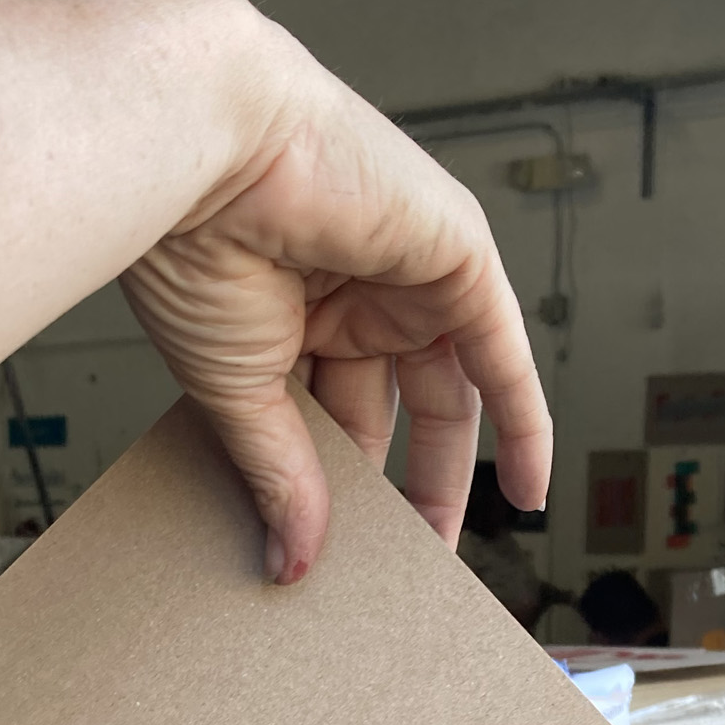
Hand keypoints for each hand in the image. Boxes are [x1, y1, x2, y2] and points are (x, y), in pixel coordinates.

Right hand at [122, 35, 551, 582]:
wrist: (207, 152)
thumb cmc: (195, 246)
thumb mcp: (239, 389)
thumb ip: (281, 474)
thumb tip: (294, 560)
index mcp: (291, 312)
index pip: (331, 414)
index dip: (339, 488)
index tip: (336, 556)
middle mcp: (352, 291)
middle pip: (394, 413)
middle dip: (399, 493)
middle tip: (397, 573)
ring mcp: (406, 274)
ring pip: (448, 393)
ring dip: (448, 474)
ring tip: (437, 554)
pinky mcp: (456, 256)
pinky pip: (504, 354)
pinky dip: (523, 421)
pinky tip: (529, 490)